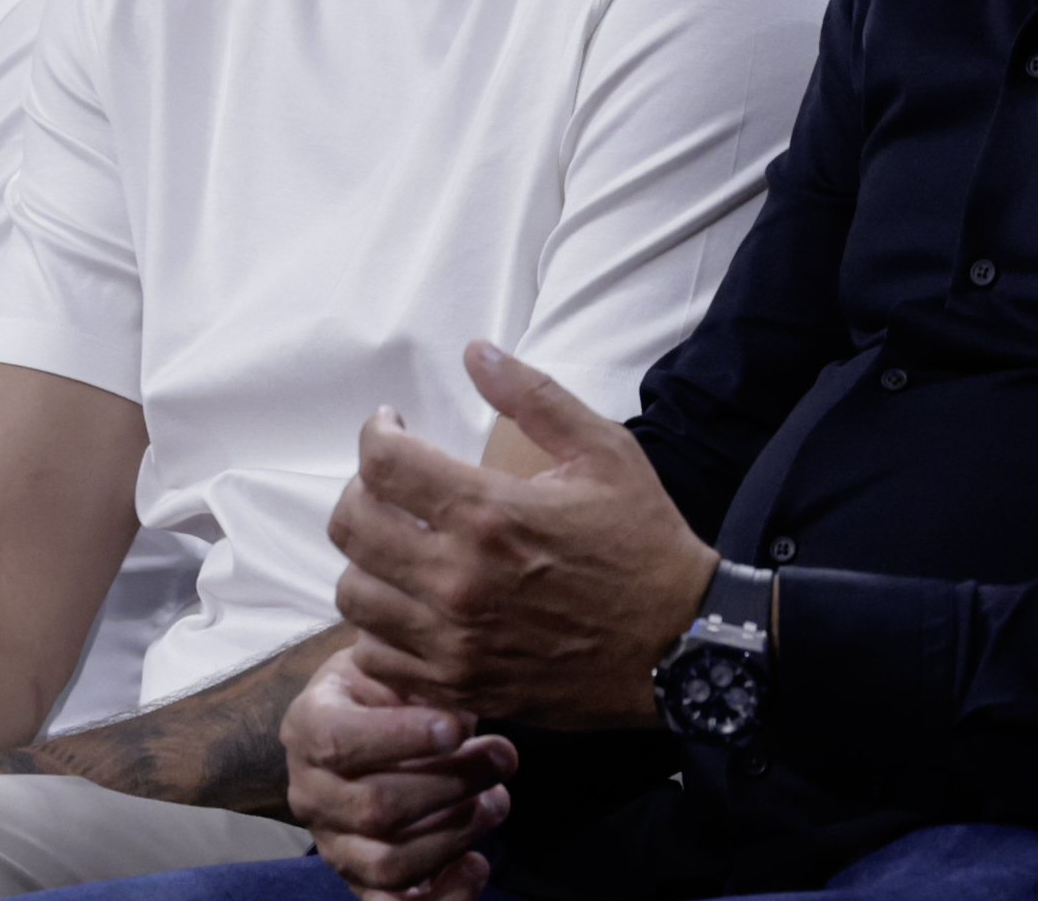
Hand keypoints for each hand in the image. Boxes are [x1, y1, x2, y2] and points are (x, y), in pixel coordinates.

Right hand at [284, 647, 513, 899]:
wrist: (362, 722)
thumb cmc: (384, 691)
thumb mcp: (391, 668)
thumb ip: (417, 683)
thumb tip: (459, 712)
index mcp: (307, 728)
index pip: (339, 741)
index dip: (401, 738)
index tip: (458, 726)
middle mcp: (309, 792)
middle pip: (374, 807)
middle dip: (450, 783)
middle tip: (503, 756)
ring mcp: (332, 842)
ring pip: (389, 862)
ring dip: (454, 834)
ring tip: (497, 800)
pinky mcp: (361, 880)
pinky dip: (446, 895)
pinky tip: (478, 863)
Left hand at [329, 343, 713, 729]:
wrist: (686, 649)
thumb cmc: (646, 545)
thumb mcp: (605, 453)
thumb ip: (534, 396)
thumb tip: (474, 350)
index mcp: (489, 514)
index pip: (382, 462)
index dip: (376, 433)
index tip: (392, 427)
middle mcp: (459, 580)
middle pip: (352, 526)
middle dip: (362, 492)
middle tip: (389, 486)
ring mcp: (455, 640)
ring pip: (354, 594)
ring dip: (367, 561)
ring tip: (397, 546)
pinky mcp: (462, 686)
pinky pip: (378, 658)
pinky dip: (379, 630)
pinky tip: (408, 606)